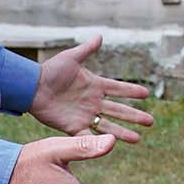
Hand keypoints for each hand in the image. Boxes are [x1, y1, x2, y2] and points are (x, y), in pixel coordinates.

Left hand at [27, 35, 155, 141]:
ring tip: (138, 139)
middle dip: (135, 116)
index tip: (146, 94)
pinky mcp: (73, 126)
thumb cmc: (50, 71)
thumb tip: (100, 35)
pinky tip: (111, 147)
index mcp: (95, 85)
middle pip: (119, 110)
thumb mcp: (71, 58)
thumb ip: (87, 49)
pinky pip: (88, 136)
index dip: (131, 91)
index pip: (118, 89)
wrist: (31, 87)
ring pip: (109, 125)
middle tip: (151, 121)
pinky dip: (98, 142)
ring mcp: (85, 115)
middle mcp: (93, 102)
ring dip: (123, 132)